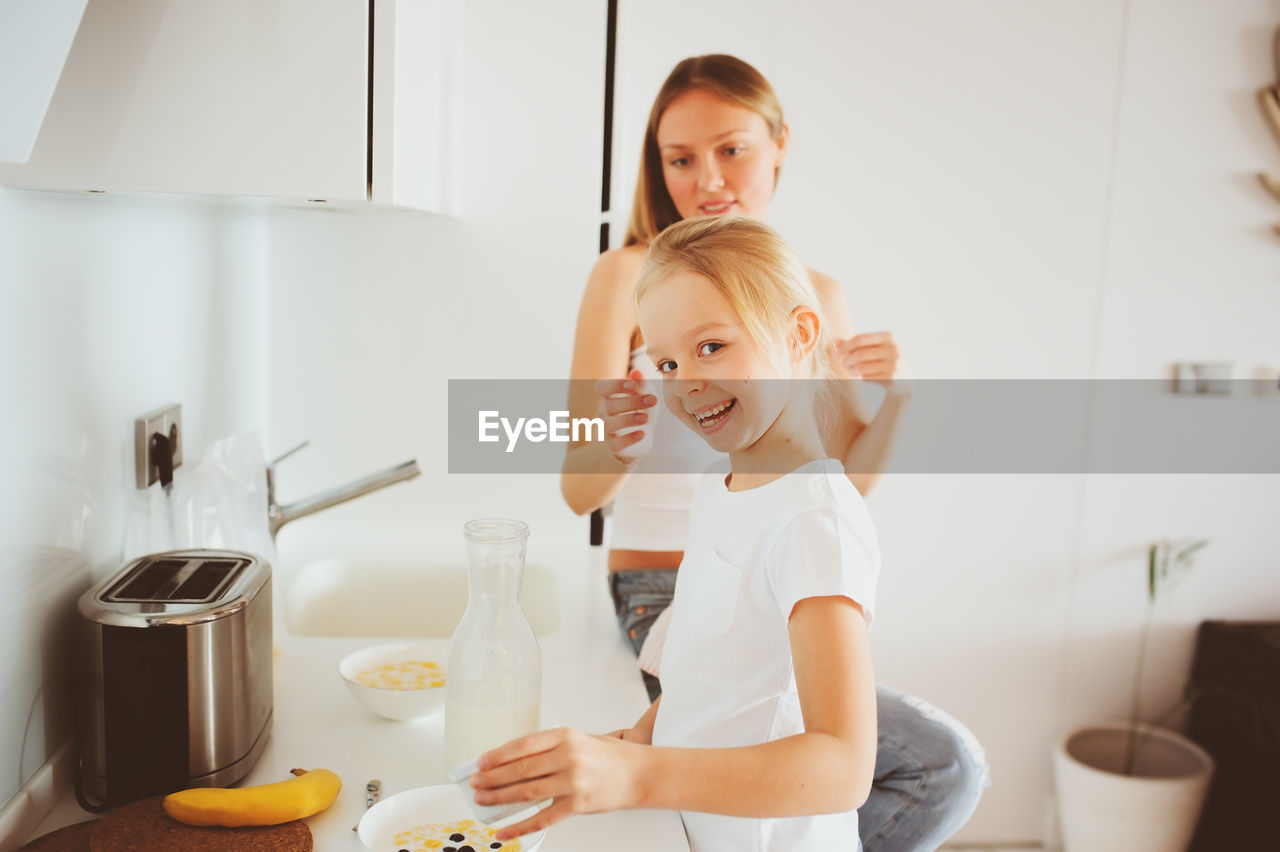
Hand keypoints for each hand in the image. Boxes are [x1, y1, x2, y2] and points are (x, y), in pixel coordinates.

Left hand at [472, 727, 644, 839]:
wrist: (641, 774)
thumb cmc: (611, 756)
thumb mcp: (580, 739)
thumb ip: (550, 748)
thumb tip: (513, 763)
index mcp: (566, 736)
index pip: (523, 745)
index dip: (498, 755)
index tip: (481, 762)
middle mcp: (568, 757)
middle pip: (520, 770)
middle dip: (492, 778)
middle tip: (475, 783)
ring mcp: (573, 782)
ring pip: (526, 792)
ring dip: (499, 798)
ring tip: (482, 800)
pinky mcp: (578, 805)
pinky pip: (542, 818)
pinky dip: (520, 826)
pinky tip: (505, 830)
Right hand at [593, 369, 658, 463]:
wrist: (639, 439)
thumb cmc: (639, 411)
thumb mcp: (645, 395)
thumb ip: (642, 384)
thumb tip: (636, 372)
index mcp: (610, 397)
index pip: (602, 387)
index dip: (614, 385)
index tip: (633, 385)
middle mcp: (605, 412)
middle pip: (610, 406)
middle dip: (631, 402)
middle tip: (652, 400)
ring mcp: (608, 431)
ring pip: (610, 425)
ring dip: (628, 419)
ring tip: (645, 418)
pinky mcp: (614, 447)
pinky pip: (615, 444)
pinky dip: (628, 439)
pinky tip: (642, 434)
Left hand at [832, 332, 913, 395]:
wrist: (904, 380)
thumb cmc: (882, 361)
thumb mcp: (871, 349)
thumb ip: (853, 344)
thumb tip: (834, 340)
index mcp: (887, 337)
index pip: (860, 339)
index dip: (844, 347)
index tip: (836, 355)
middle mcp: (893, 349)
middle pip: (859, 354)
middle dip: (846, 360)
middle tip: (844, 364)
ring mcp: (894, 364)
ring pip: (861, 367)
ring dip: (851, 370)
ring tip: (851, 371)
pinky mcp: (891, 378)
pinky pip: (866, 377)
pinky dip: (860, 377)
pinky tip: (861, 376)